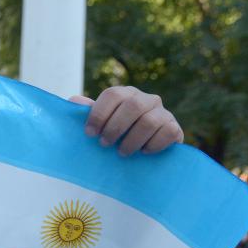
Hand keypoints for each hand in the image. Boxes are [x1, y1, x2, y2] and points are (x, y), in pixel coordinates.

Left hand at [69, 86, 183, 155]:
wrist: (145, 150)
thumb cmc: (117, 135)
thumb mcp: (102, 123)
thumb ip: (88, 112)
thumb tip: (73, 100)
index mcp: (126, 94)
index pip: (113, 94)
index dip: (99, 113)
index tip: (90, 133)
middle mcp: (146, 99)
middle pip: (132, 106)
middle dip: (115, 128)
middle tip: (105, 144)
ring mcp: (163, 112)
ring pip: (149, 121)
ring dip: (132, 140)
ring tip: (121, 153)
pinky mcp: (174, 128)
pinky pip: (167, 132)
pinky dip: (153, 145)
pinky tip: (143, 152)